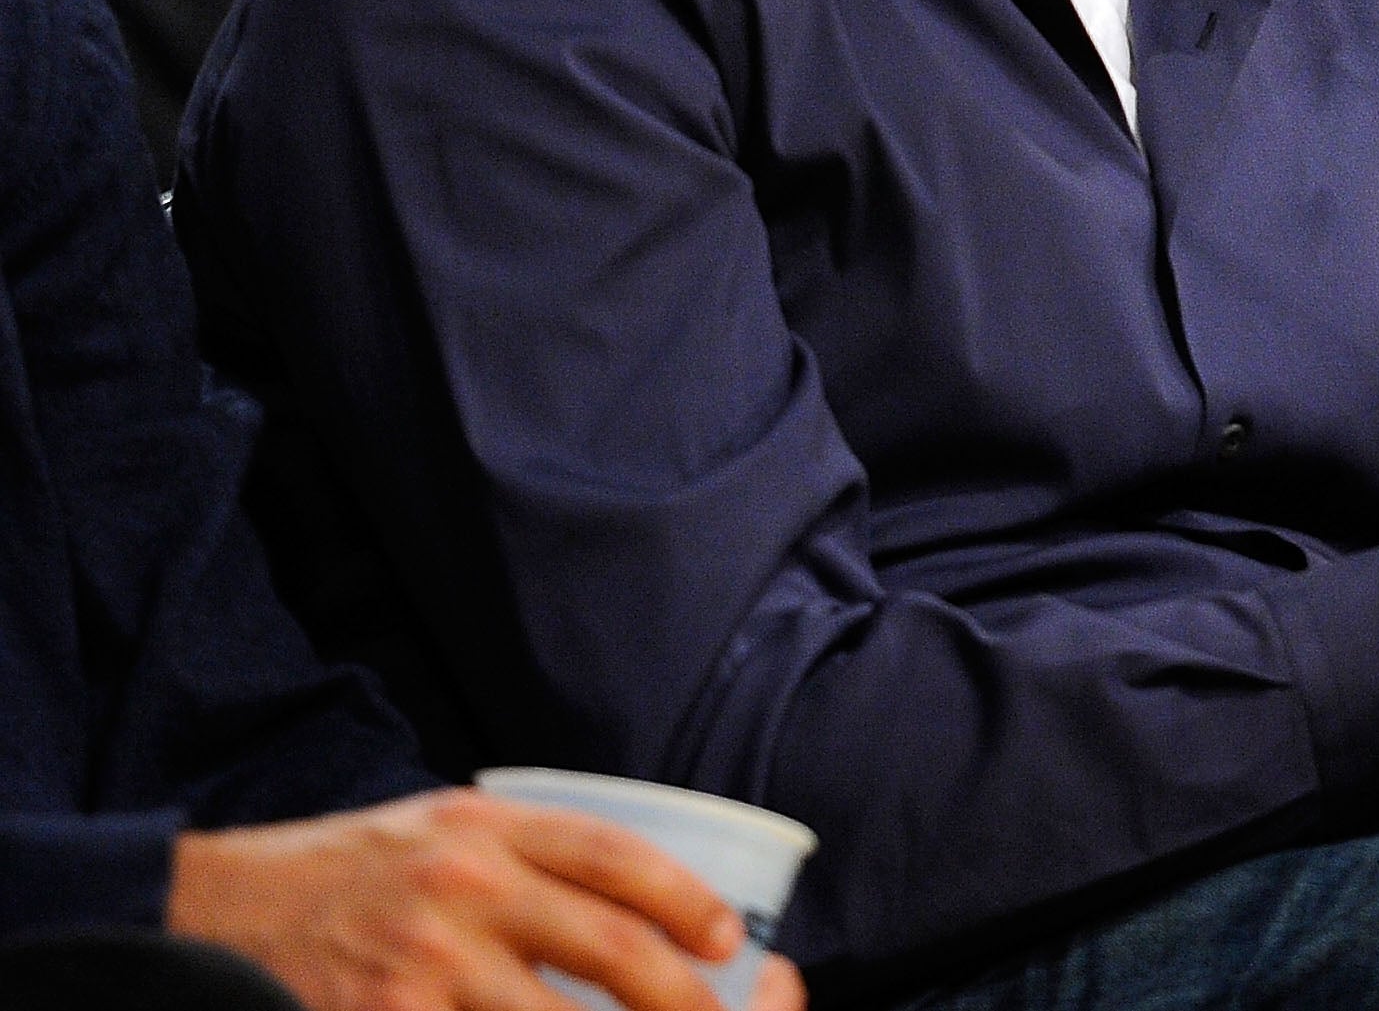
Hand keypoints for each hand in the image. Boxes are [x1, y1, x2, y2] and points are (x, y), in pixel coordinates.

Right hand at [167, 789, 805, 1010]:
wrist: (210, 915)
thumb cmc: (340, 873)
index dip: (685, 900)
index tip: (724, 938)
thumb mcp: (437, 830)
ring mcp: (423, 962)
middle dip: (677, 996)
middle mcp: (462, 887)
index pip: (616, 856)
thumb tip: (625, 893)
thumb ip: (522, 854)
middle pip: (609, 948)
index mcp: (484, 828)